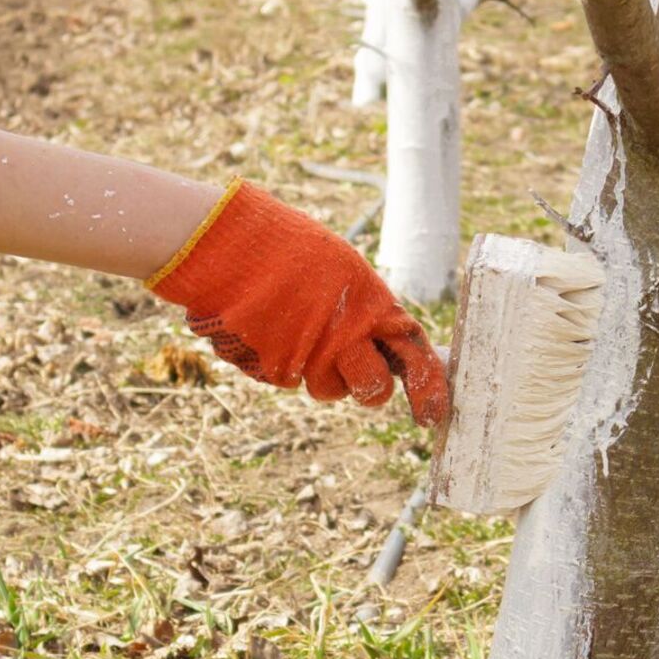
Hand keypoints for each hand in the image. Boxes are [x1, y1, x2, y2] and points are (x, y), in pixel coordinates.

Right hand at [147, 179, 450, 426]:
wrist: (226, 245)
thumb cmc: (285, 246)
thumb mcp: (340, 268)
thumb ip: (365, 308)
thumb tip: (382, 342)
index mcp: (370, 304)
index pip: (414, 355)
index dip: (428, 388)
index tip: (433, 414)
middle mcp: (343, 337)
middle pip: (373, 390)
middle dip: (368, 389)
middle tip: (355, 372)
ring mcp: (306, 358)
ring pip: (325, 387)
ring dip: (318, 369)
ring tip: (296, 327)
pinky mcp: (269, 371)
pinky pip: (285, 378)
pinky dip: (279, 359)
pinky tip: (266, 326)